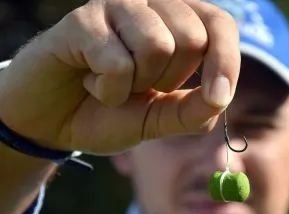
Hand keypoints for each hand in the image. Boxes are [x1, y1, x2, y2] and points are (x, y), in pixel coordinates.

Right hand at [0, 0, 239, 154]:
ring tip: (114, 82)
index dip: (226, 62)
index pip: (220, 26)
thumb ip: (191, 112)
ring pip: (157, 45)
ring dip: (136, 84)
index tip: (217, 98)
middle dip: (167, 80)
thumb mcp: (158, 119)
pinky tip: (91, 82)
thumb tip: (219, 99)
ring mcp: (115, 8)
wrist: (56, 121)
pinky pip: (117, 62)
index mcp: (176, 23)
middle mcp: (150, 5)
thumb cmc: (110, 111)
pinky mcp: (82, 20)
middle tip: (140, 86)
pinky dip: (108, 90)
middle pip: (191, 38)